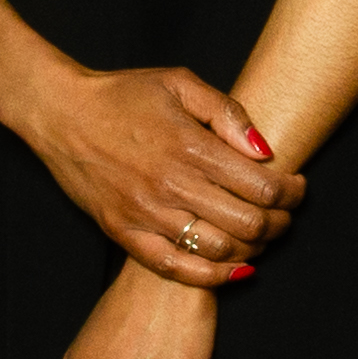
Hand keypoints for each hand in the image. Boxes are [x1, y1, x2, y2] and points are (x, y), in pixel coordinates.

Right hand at [18, 64, 303, 280]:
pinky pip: (176, 268)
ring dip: (252, 249)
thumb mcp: (179, 82)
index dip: (292, 193)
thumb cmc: (123, 94)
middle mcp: (171, 184)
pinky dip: (212, 276)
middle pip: (249, 224)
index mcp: (190, 145)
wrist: (60, 113)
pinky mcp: (123, 233)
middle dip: (280, 224)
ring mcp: (146, 213)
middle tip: (284, 216)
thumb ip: (227, 112)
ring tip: (259, 236)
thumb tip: (265, 150)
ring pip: (219, 249)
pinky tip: (233, 269)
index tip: (297, 189)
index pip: (262, 186)